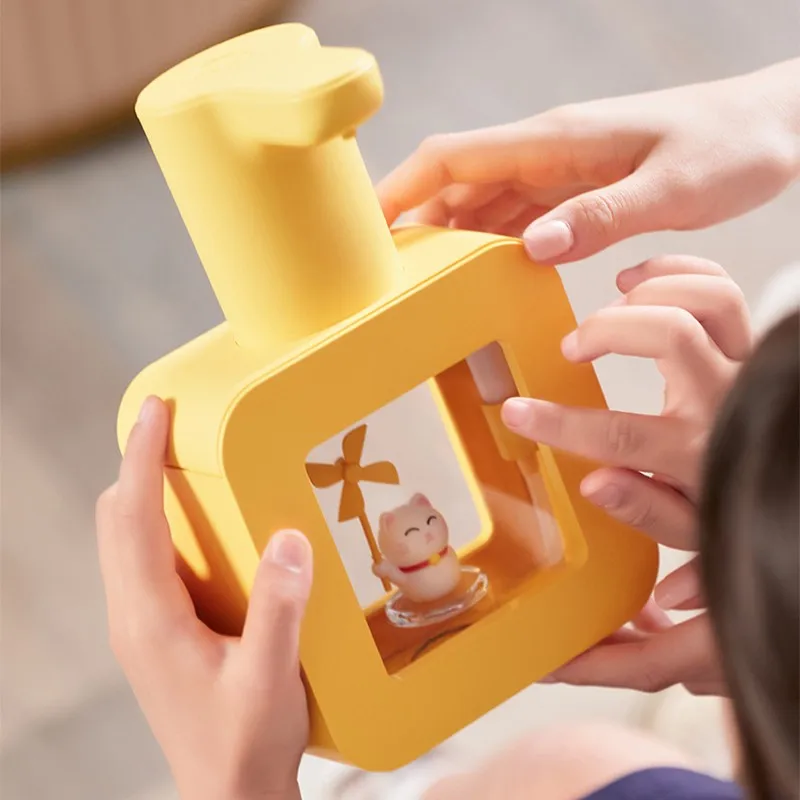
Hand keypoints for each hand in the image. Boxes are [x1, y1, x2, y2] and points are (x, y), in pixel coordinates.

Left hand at [96, 397, 311, 799]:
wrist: (228, 797)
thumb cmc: (246, 743)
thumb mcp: (271, 677)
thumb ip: (280, 608)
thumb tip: (289, 537)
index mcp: (151, 619)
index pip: (134, 520)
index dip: (142, 459)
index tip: (156, 412)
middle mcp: (133, 616)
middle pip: (115, 521)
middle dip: (136, 465)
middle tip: (171, 425)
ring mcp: (140, 626)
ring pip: (124, 540)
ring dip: (143, 493)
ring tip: (182, 460)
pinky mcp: (155, 633)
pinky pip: (143, 561)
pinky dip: (157, 524)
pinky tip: (197, 524)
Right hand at [377, 59, 799, 263]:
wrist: (772, 129)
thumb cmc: (730, 146)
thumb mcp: (672, 188)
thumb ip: (601, 216)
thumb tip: (533, 246)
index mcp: (554, 141)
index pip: (454, 157)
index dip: (402, 187)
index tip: (367, 224)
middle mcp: (545, 154)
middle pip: (455, 185)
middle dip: (417, 224)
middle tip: (389, 275)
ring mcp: (558, 174)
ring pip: (481, 205)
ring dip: (450, 240)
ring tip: (424, 284)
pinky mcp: (575, 194)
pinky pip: (516, 220)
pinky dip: (491, 246)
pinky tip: (483, 276)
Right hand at [501, 255, 751, 694]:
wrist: (782, 472)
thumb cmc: (732, 498)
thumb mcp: (691, 526)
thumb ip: (645, 510)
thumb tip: (594, 484)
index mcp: (698, 453)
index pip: (620, 436)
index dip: (560, 423)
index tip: (518, 411)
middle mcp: (723, 399)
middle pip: (669, 332)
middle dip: (606, 329)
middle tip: (573, 347)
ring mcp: (742, 362)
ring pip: (706, 297)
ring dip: (646, 291)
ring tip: (608, 304)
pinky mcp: (749, 340)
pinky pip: (722, 286)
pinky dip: (677, 270)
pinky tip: (638, 279)